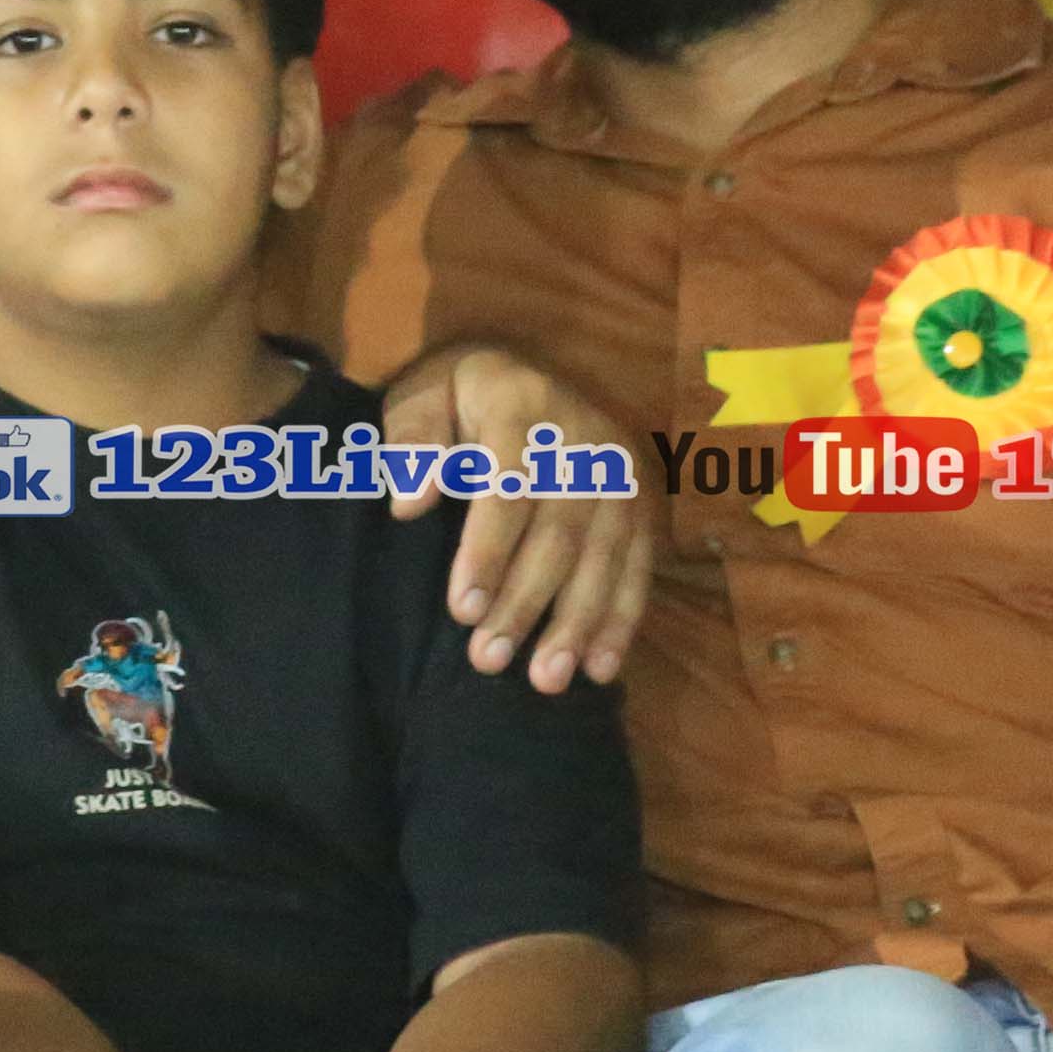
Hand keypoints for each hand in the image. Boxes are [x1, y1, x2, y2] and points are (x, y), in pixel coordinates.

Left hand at [379, 342, 649, 693]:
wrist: (515, 370)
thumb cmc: (452, 398)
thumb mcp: (418, 398)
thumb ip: (413, 443)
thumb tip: (411, 503)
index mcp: (523, 405)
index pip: (509, 488)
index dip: (488, 552)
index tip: (461, 610)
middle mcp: (584, 439)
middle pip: (558, 533)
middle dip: (525, 602)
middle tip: (487, 659)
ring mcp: (621, 473)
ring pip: (603, 557)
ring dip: (575, 624)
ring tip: (544, 680)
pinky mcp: (641, 504)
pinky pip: (637, 567)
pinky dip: (620, 620)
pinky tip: (598, 667)